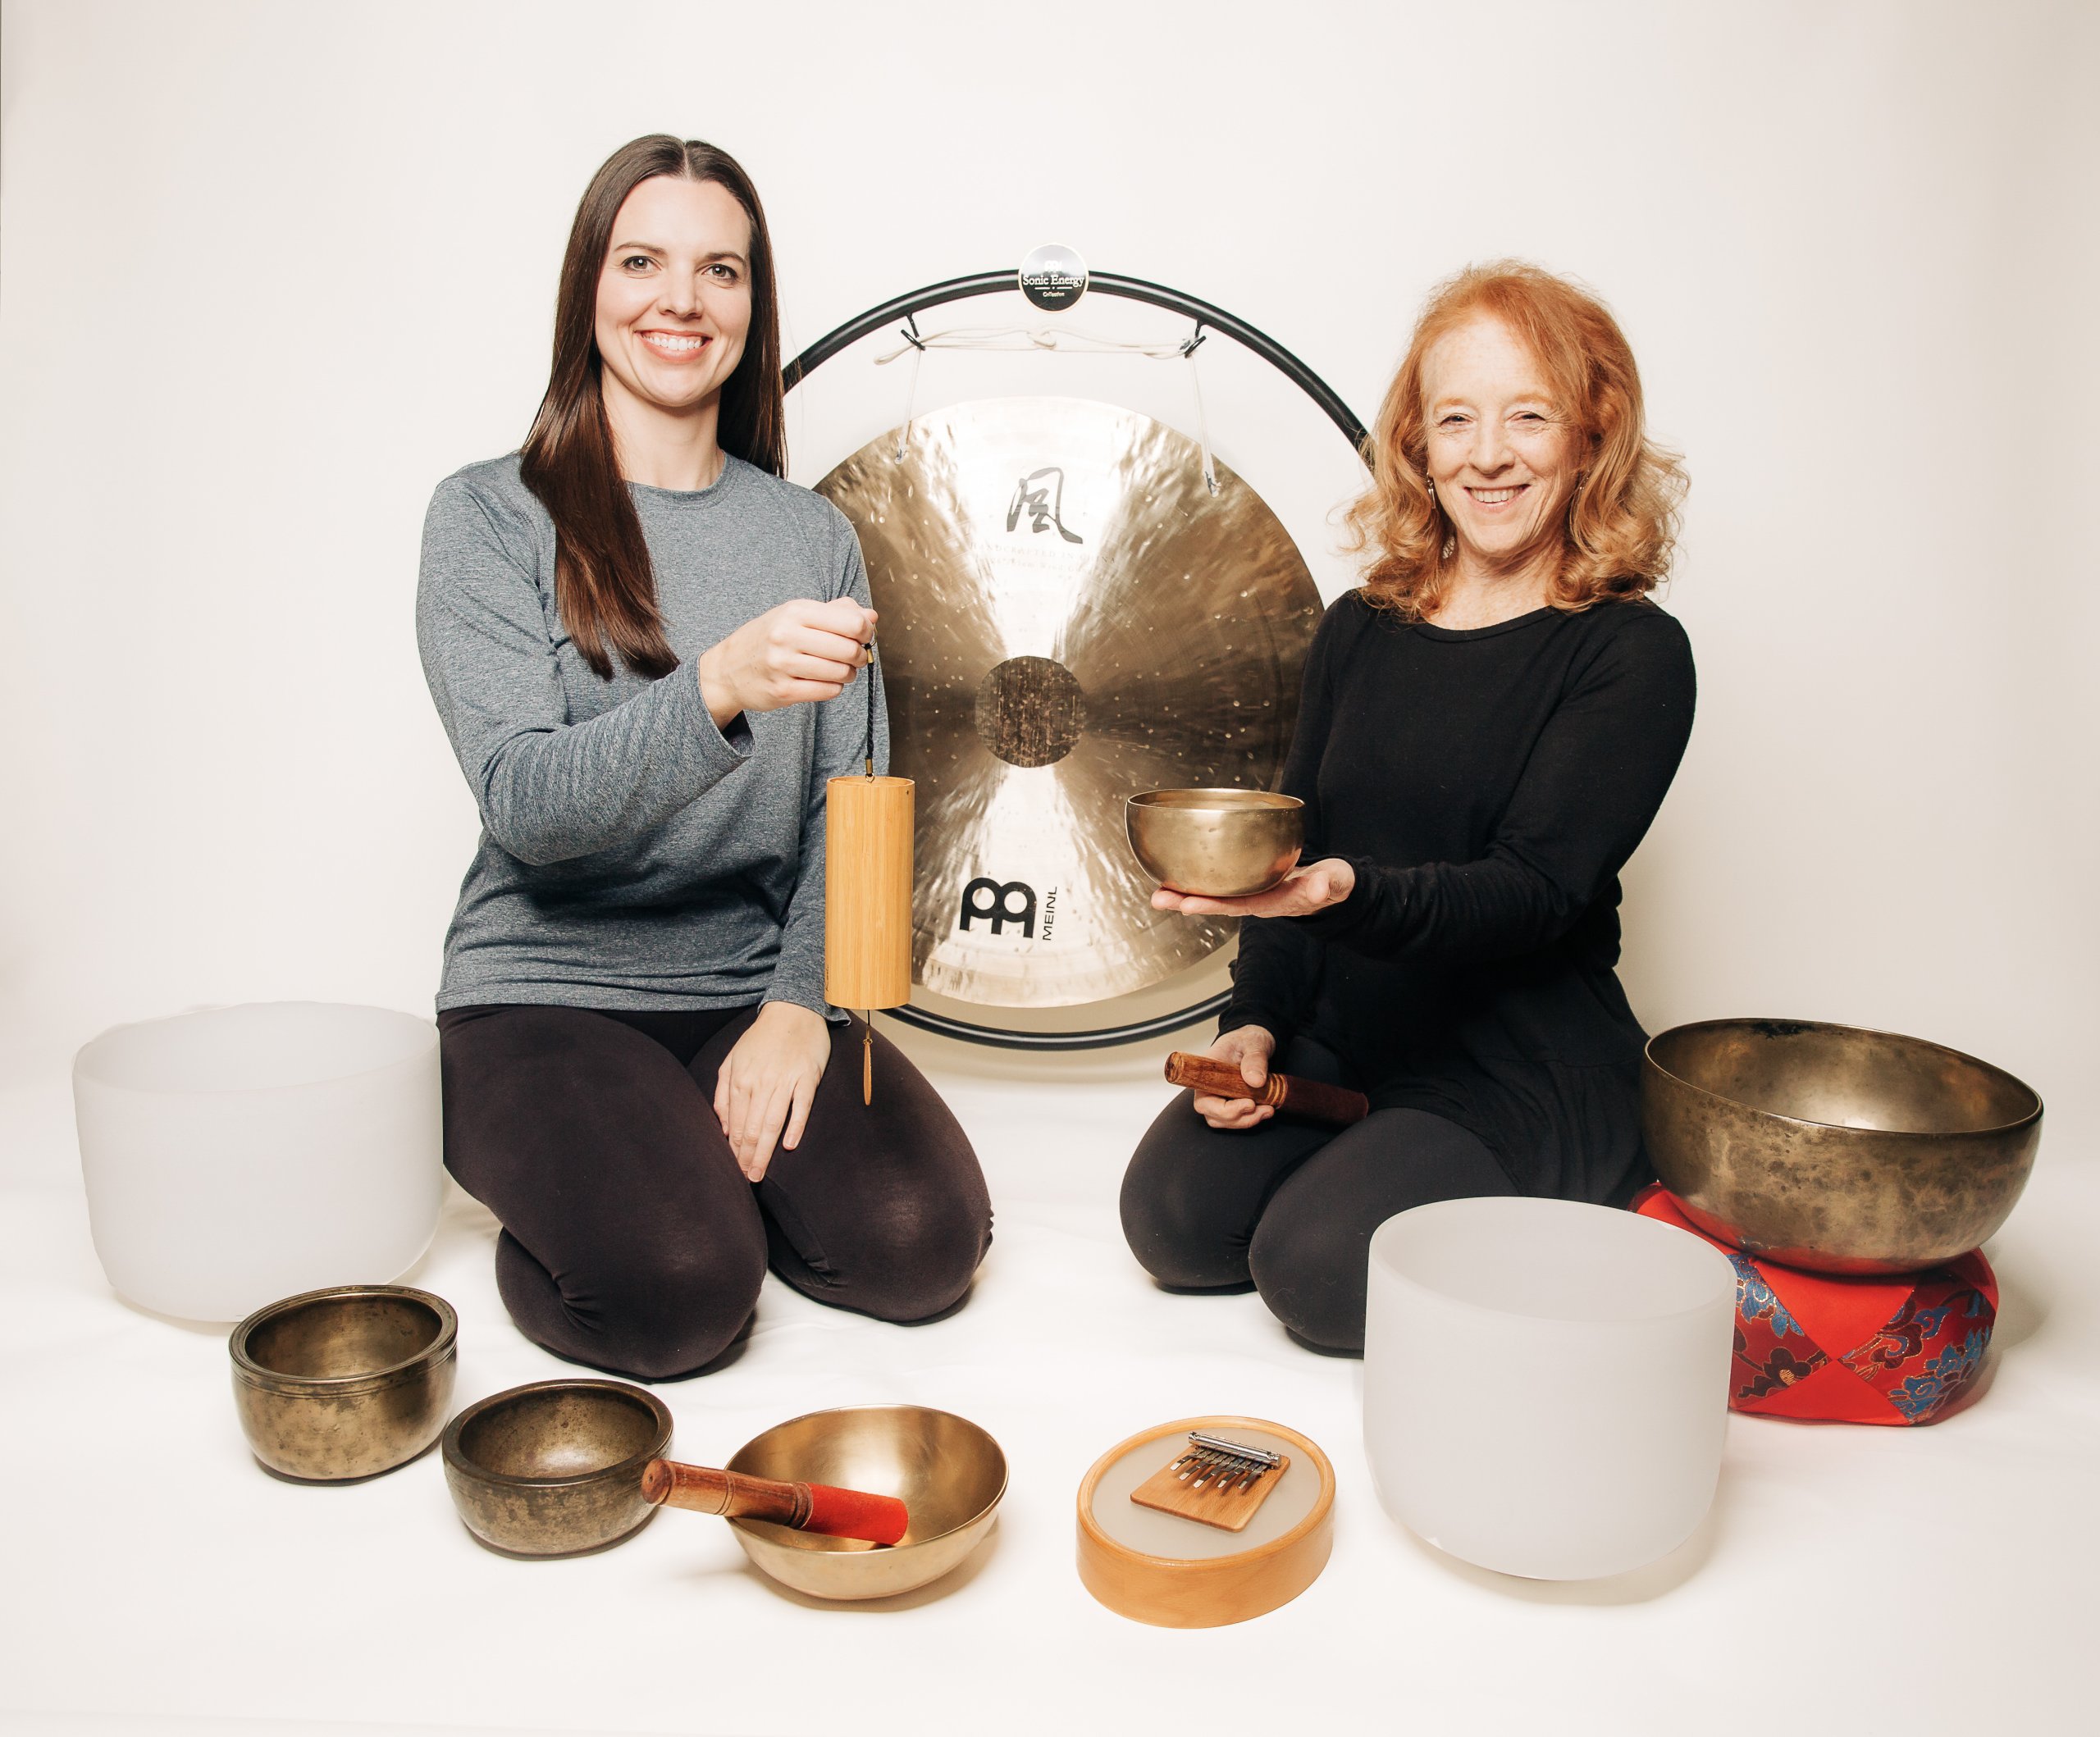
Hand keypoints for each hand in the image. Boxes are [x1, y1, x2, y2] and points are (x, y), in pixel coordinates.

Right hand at [696, 599, 875, 728]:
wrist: (727, 669)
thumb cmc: (769, 638)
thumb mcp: (796, 614)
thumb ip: (835, 612)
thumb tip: (871, 616)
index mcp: (795, 612)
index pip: (851, 621)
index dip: (866, 631)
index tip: (863, 636)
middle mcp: (787, 636)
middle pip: (849, 649)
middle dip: (860, 655)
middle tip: (855, 657)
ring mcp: (783, 665)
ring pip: (841, 673)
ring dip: (848, 674)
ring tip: (840, 670)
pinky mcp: (783, 692)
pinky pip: (827, 691)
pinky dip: (834, 688)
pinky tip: (825, 681)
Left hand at [713, 1003, 830, 1180]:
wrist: (793, 1011)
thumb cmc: (761, 1039)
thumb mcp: (733, 1060)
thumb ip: (723, 1093)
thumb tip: (724, 1127)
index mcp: (740, 1079)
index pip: (736, 1123)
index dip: (734, 1149)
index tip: (733, 1170)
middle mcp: (760, 1081)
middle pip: (752, 1128)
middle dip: (747, 1157)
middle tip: (746, 1179)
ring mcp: (785, 1080)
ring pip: (772, 1122)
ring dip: (765, 1151)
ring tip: (759, 1173)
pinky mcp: (808, 1077)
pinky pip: (801, 1106)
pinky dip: (795, 1126)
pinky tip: (789, 1145)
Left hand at [1151, 857, 1354, 919]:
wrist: (1332, 887)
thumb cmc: (1333, 884)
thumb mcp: (1337, 882)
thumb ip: (1331, 884)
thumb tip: (1323, 888)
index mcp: (1276, 902)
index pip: (1239, 905)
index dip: (1212, 905)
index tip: (1187, 905)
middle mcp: (1259, 901)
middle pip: (1218, 904)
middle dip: (1187, 902)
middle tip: (1158, 898)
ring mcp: (1252, 894)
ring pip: (1215, 896)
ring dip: (1185, 894)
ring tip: (1157, 892)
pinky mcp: (1250, 884)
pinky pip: (1220, 884)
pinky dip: (1199, 880)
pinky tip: (1178, 874)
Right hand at [1192, 1025, 1276, 1130]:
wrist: (1253, 1040)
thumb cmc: (1247, 1038)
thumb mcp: (1253, 1043)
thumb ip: (1254, 1059)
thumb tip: (1255, 1081)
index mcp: (1206, 1072)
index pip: (1203, 1099)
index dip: (1221, 1109)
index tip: (1247, 1103)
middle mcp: (1209, 1087)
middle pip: (1212, 1114)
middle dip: (1238, 1118)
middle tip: (1261, 1109)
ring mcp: (1219, 1096)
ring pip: (1224, 1120)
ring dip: (1246, 1120)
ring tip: (1267, 1110)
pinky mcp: (1232, 1102)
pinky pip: (1236, 1118)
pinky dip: (1251, 1118)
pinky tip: (1266, 1109)